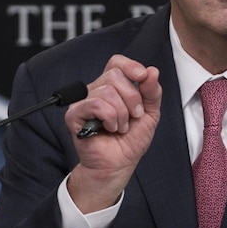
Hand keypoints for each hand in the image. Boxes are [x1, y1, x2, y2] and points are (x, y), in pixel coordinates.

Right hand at [64, 55, 161, 212]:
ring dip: (122, 114)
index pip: (117, 62)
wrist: (118, 165)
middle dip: (132, 98)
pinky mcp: (74, 115)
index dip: (131, 66)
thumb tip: (152, 71)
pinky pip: (96, 104)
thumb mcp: (150, 113)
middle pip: (115, 75)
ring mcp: (83, 102)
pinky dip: (110, 118)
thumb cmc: (130, 141)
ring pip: (107, 91)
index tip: (142, 78)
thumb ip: (152, 92)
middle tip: (133, 117)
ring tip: (120, 127)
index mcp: (112, 87)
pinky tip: (109, 129)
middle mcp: (96, 90)